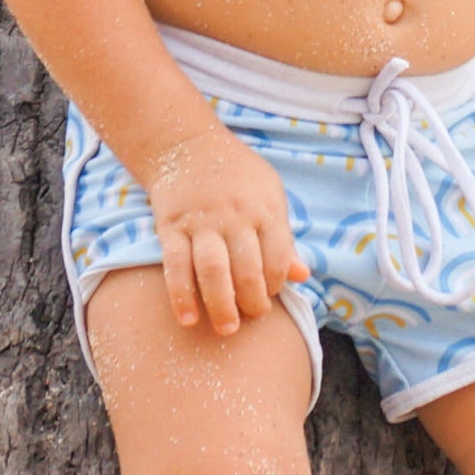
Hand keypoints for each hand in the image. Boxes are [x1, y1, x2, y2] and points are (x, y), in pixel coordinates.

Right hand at [144, 124, 308, 336]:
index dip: (277, 284)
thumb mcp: (270, 194)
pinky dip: (181, 296)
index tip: (270, 296)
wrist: (190, 145)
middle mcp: (235, 215)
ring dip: (221, 305)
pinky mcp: (172, 227)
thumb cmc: (238, 175)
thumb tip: (303, 275)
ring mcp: (202, 222)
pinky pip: (176, 266)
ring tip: (227, 329)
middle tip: (251, 318)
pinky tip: (189, 319)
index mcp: (265, 207)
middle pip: (247, 269)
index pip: (278, 255)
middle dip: (252, 302)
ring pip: (213, 271)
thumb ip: (284, 237)